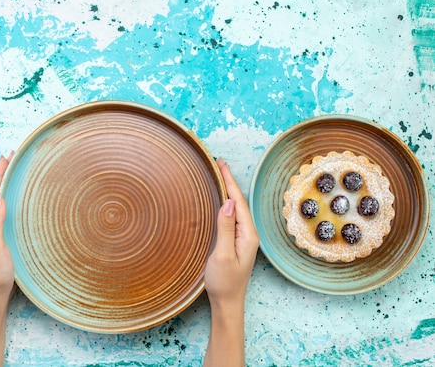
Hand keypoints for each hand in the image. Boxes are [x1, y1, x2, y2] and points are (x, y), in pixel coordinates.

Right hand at [203, 158, 258, 366]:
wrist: (227, 303)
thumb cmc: (224, 283)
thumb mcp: (222, 255)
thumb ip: (225, 228)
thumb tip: (226, 203)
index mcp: (247, 234)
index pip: (236, 201)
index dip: (229, 181)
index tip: (221, 163)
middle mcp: (247, 234)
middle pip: (237, 201)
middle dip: (229, 181)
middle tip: (218, 163)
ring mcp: (241, 238)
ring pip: (234, 208)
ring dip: (227, 191)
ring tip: (219, 175)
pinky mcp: (234, 242)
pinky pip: (230, 217)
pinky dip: (224, 203)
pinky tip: (218, 199)